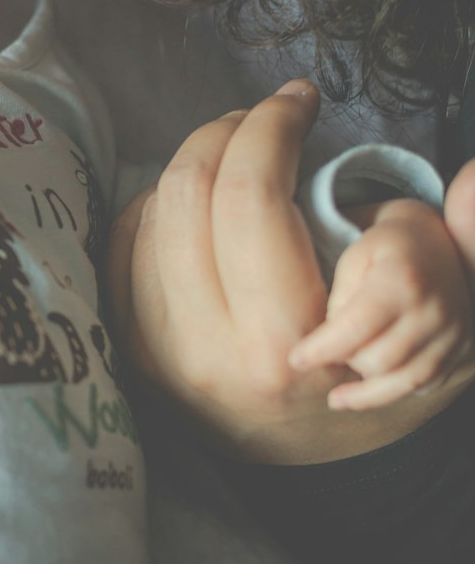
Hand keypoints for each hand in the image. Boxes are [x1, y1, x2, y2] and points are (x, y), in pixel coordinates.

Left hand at [110, 82, 460, 462]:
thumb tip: (472, 180)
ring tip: (240, 154)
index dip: (271, 125)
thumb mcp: (442, 308)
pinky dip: (157, 205)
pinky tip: (199, 198)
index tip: (298, 100)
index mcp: (281, 342)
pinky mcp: (134, 349)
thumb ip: (464, 241)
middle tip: (265, 119)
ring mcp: (160, 354)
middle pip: (187, 193)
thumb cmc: (385, 371)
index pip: (250, 196)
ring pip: (150, 214)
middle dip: (226, 131)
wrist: (326, 463)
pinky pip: (124, 247)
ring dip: (194, 165)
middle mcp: (206, 352)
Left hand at [289, 199, 474, 409]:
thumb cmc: (385, 250)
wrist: (435, 242)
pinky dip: (395, 391)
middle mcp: (433, 310)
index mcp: (402, 281)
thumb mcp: (353, 259)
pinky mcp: (461, 347)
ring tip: (339, 395)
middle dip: (345, 364)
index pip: (355, 328)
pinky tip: (371, 389)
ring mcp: (452, 331)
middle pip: (378, 360)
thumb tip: (329, 348)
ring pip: (404, 382)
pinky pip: (425, 385)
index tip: (296, 360)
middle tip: (327, 356)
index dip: (321, 350)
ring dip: (367, 391)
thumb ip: (338, 301)